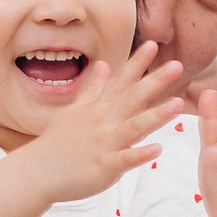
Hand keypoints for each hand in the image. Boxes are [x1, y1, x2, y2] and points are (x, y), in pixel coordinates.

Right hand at [18, 42, 187, 202]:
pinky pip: (124, 160)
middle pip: (132, 98)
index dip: (137, 63)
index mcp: (97, 109)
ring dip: (156, 115)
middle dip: (155, 81)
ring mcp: (103, 144)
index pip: (120, 81)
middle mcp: (102, 122)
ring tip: (178, 105)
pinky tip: (158, 149)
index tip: (154, 44)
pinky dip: (140, 154)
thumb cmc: (57, 143)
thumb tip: (104, 65)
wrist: (37, 172)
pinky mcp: (103, 167)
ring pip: (133, 127)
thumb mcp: (74, 110)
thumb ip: (93, 89)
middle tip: (178, 65)